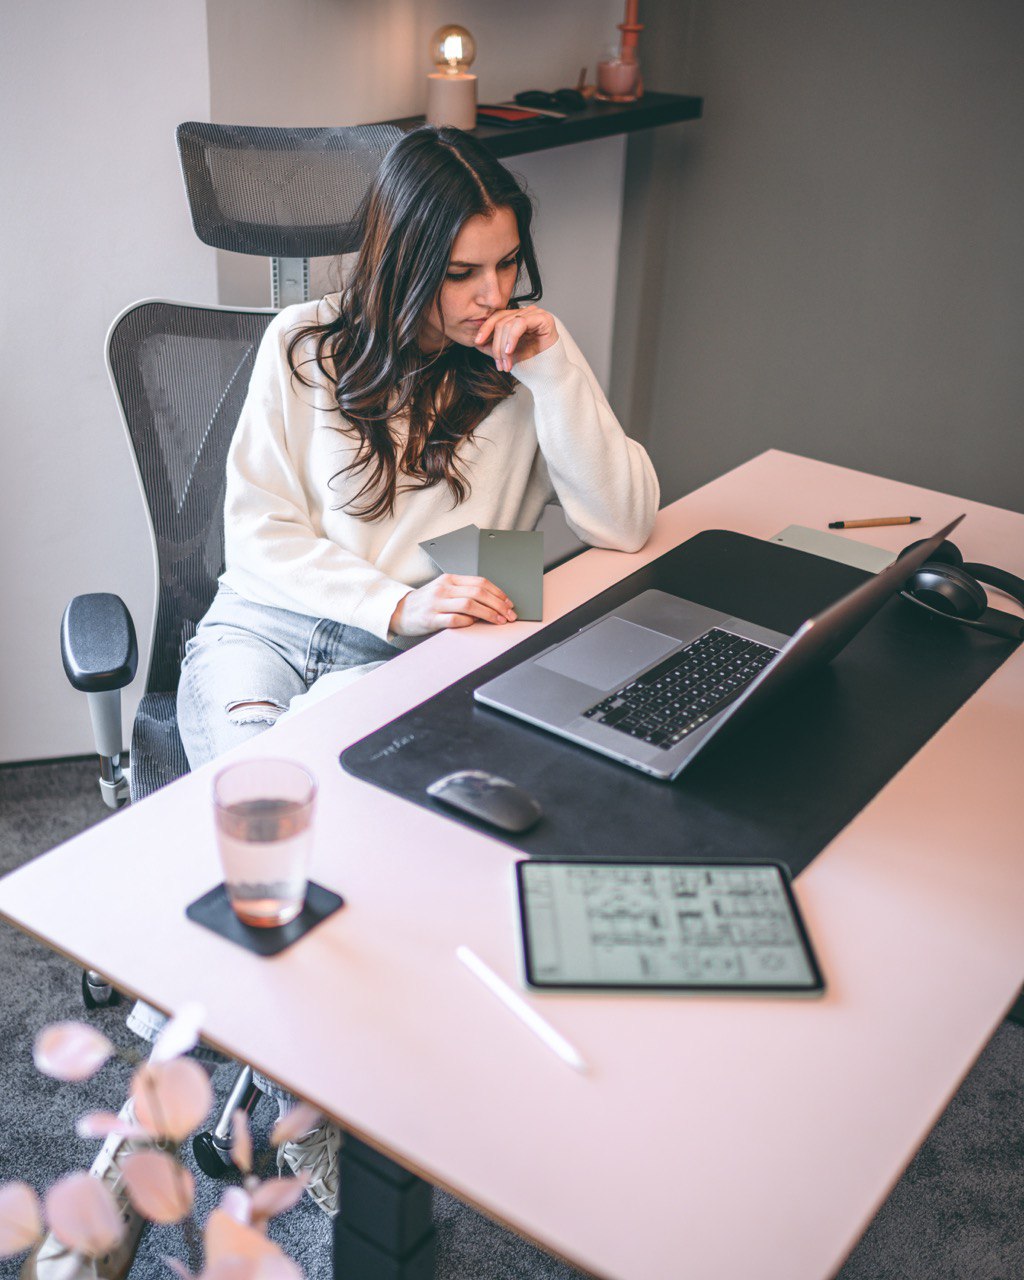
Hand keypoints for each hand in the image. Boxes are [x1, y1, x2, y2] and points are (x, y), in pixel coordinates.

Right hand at [389, 575, 517, 636]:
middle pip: (478, 592)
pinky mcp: (431, 619)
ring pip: (469, 605)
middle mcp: (443, 589)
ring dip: (489, 613)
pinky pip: (455, 620)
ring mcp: (437, 603)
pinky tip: (476, 624)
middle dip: (498, 604)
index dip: (498, 593)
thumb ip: (464, 593)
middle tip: (509, 614)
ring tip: (499, 620)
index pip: (480, 582)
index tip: (508, 602)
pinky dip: (469, 622)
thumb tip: (490, 602)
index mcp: (449, 579)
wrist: (398, 611)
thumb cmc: (425, 602)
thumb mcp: (444, 590)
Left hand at [474, 306, 556, 372]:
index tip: (477, 342)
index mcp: (518, 318)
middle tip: (499, 364)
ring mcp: (537, 314)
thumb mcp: (506, 355)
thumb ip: (492, 346)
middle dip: (496, 345)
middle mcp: (527, 313)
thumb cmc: (530, 367)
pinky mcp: (545, 319)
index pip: (497, 317)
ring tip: (506, 364)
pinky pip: (520, 323)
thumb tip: (475, 341)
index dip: (485, 328)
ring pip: (509, 323)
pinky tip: (510, 351)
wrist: (549, 378)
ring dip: (504, 347)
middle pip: (501, 321)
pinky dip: (512, 338)